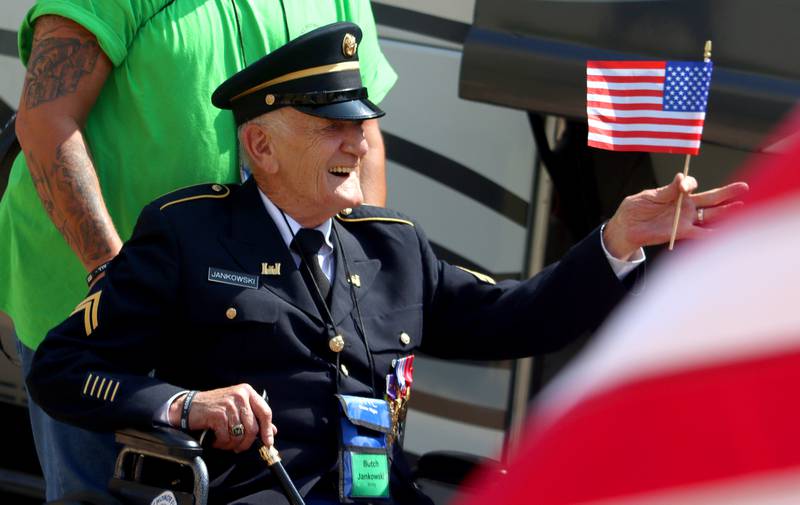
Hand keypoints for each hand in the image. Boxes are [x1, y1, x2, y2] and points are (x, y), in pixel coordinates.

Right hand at [169, 384, 276, 452]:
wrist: (189, 407)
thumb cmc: (215, 408)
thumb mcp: (237, 408)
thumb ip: (255, 418)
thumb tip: (272, 431)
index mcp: (247, 392)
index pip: (265, 412)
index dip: (267, 430)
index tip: (268, 442)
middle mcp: (240, 395)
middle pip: (253, 427)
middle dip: (246, 442)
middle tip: (238, 448)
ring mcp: (229, 404)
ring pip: (240, 434)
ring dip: (231, 444)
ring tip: (224, 443)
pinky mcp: (218, 414)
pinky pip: (226, 436)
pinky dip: (221, 443)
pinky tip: (216, 440)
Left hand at [603, 173, 748, 258]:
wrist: (626, 228)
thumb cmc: (635, 209)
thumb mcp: (649, 196)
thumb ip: (667, 190)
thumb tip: (682, 178)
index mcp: (676, 193)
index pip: (691, 185)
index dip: (690, 183)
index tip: (683, 186)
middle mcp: (685, 206)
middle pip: (710, 198)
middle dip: (727, 193)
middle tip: (744, 187)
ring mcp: (686, 220)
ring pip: (710, 215)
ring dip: (727, 212)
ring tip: (743, 206)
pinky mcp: (682, 233)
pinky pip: (701, 233)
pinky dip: (713, 234)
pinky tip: (727, 232)